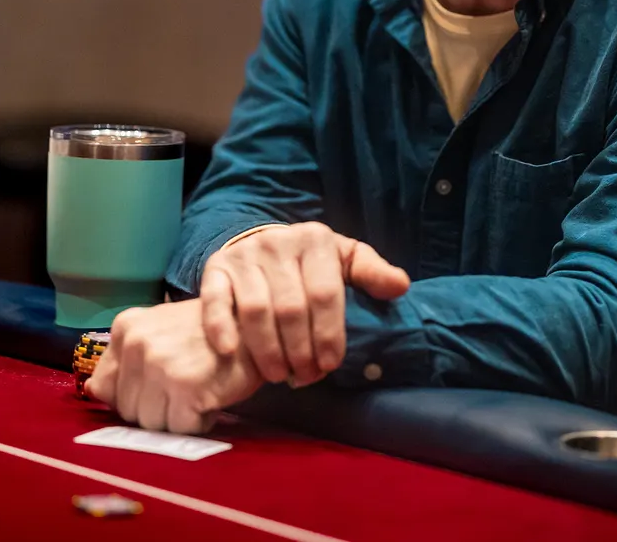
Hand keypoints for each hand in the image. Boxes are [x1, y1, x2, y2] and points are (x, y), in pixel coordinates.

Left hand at [83, 299, 264, 433]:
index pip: (105, 386)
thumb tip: (93, 390)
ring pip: (150, 423)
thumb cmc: (210, 334)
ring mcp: (158, 364)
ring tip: (198, 390)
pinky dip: (197, 421)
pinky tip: (211, 397)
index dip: (134, 394)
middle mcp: (136, 343)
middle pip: (128, 409)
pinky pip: (178, 429)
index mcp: (126, 327)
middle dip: (156, 408)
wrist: (257, 327)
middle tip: (185, 385)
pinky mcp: (183, 386)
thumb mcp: (161, 332)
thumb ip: (125, 360)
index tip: (158, 385)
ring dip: (176, 417)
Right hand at [198, 222, 409, 386]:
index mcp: (315, 240)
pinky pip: (215, 301)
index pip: (325, 294)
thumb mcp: (344, 260)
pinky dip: (221, 327)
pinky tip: (231, 353)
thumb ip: (371, 273)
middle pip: (290, 308)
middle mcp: (277, 242)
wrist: (263, 243)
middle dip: (300, 350)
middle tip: (305, 377)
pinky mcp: (216, 268)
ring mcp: (244, 255)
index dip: (329, 335)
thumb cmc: (312, 263)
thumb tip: (401, 286)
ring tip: (279, 375)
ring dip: (268, 350)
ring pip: (256, 310)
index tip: (330, 365)